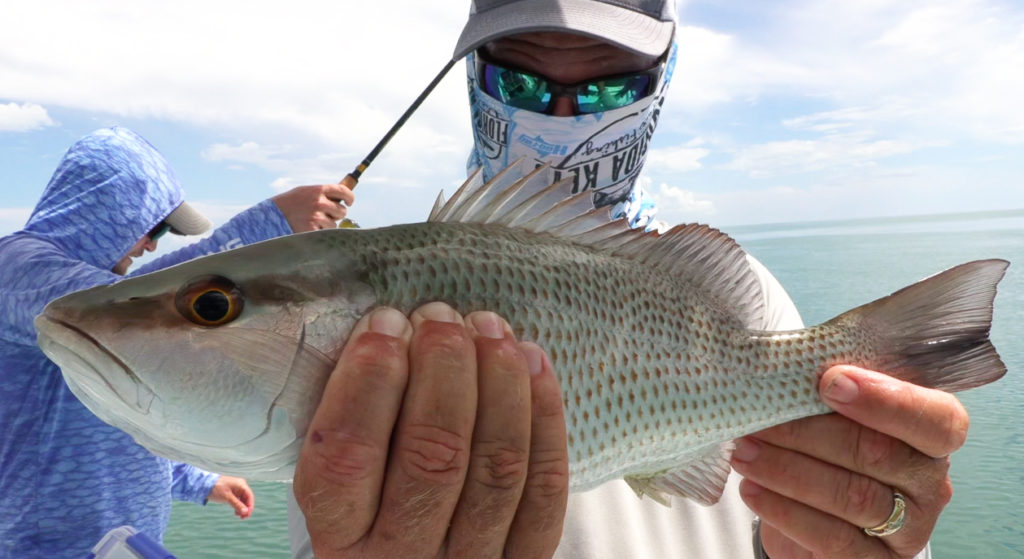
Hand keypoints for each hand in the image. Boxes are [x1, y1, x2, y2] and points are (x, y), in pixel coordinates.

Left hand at [207, 475, 254, 518]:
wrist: (204, 485)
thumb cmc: (216, 488)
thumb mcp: (227, 497)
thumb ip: (237, 504)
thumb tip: (246, 512)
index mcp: (241, 484)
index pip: (250, 496)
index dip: (250, 506)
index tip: (247, 515)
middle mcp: (240, 486)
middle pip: (247, 499)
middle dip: (246, 508)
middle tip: (243, 518)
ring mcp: (236, 489)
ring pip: (243, 500)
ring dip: (242, 508)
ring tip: (239, 516)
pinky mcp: (232, 492)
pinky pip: (238, 500)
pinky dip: (238, 506)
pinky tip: (236, 512)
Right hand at [272, 183, 354, 231]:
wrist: (271, 216)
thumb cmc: (289, 203)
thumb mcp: (304, 192)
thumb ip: (322, 193)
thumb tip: (340, 197)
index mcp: (319, 190)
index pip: (343, 191)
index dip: (349, 197)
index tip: (349, 202)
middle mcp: (320, 202)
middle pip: (342, 211)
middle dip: (336, 214)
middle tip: (326, 215)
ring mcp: (317, 217)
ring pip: (334, 224)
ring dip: (327, 224)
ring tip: (312, 221)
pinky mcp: (313, 230)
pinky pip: (325, 233)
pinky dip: (319, 232)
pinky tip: (308, 228)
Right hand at [293, 302, 568, 558]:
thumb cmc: (372, 507)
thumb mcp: (339, 484)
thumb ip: (350, 421)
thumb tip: (388, 327)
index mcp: (339, 539)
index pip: (346, 455)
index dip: (368, 378)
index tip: (384, 322)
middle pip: (433, 454)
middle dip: (442, 367)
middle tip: (440, 316)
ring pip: (497, 467)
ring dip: (499, 381)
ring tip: (488, 326)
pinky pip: (545, 489)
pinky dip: (544, 415)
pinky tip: (531, 360)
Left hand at [731, 365, 967, 557]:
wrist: (819, 505)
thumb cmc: (830, 439)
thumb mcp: (838, 409)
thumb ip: (833, 387)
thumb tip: (789, 366)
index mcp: (936, 433)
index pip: (936, 419)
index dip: (885, 400)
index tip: (828, 382)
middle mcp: (930, 482)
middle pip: (878, 454)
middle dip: (808, 434)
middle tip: (759, 422)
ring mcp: (910, 528)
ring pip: (853, 497)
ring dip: (788, 472)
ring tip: (745, 452)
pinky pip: (832, 539)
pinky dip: (785, 511)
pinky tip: (752, 490)